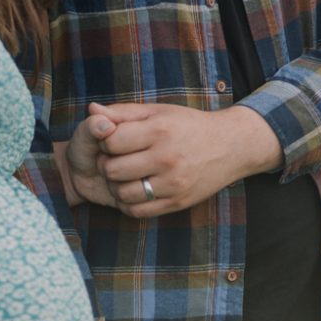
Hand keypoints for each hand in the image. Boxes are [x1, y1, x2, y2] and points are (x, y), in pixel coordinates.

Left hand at [90, 101, 282, 215]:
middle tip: (114, 159)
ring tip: (123, 175)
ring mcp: (173, 183)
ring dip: (116, 186)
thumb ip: (122, 112)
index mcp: (159, 130)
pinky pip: (139, 211)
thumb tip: (90, 109)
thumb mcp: (157, 111)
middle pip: (113, 169)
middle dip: (107, 164)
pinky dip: (128, 203)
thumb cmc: (188, 125)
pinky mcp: (178, 202)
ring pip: (123, 194)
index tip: (112, 139)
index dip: (105, 140)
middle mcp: (166, 158)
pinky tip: (133, 190)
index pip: (111, 141)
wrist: (230, 146)